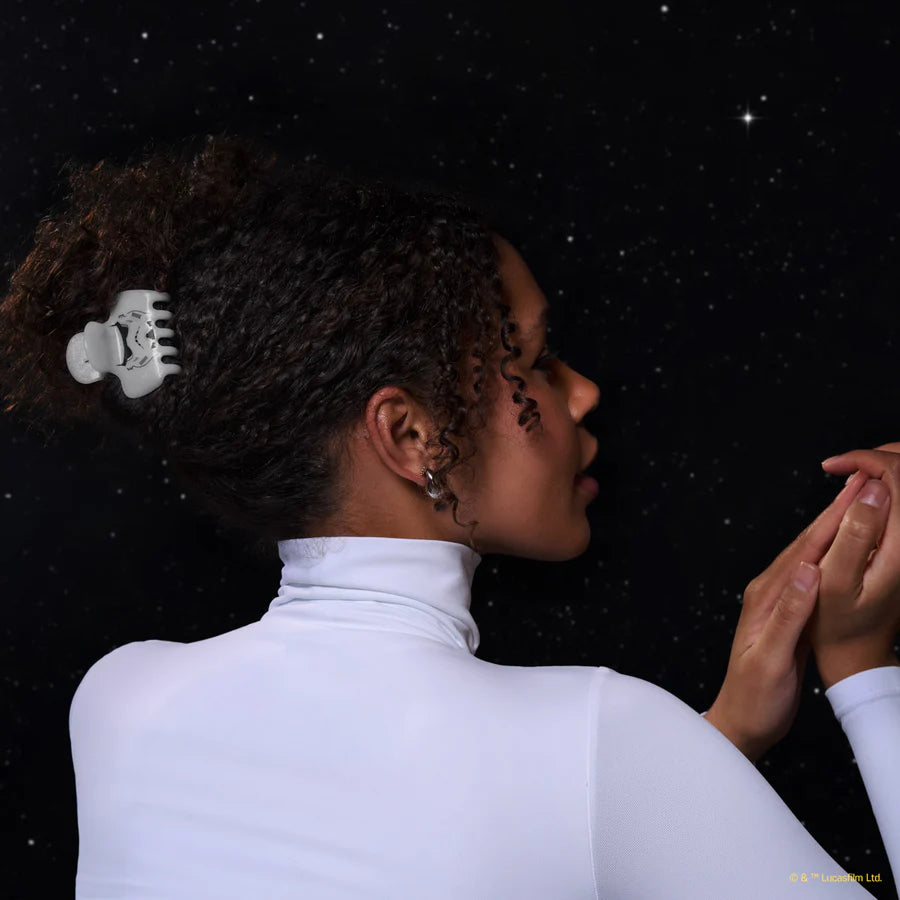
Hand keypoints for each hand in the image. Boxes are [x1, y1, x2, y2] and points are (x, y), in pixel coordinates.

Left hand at [705, 469, 871, 763]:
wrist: (741, 721)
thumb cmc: (755, 696)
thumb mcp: (772, 659)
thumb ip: (789, 616)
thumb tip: (808, 572)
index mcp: (766, 597)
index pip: (805, 551)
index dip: (832, 520)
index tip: (857, 492)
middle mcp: (769, 592)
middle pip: (807, 545)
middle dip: (836, 513)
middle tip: (864, 483)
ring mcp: (778, 601)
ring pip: (812, 556)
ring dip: (835, 529)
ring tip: (859, 504)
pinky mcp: (788, 615)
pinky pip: (815, 576)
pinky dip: (833, 556)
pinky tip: (846, 550)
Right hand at [812, 443, 899, 686]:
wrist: (859, 651)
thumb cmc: (838, 623)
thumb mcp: (835, 582)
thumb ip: (853, 533)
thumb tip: (869, 489)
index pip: (897, 475)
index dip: (864, 460)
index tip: (832, 468)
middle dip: (877, 457)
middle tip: (840, 467)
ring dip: (883, 469)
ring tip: (849, 475)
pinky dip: (887, 486)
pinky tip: (864, 492)